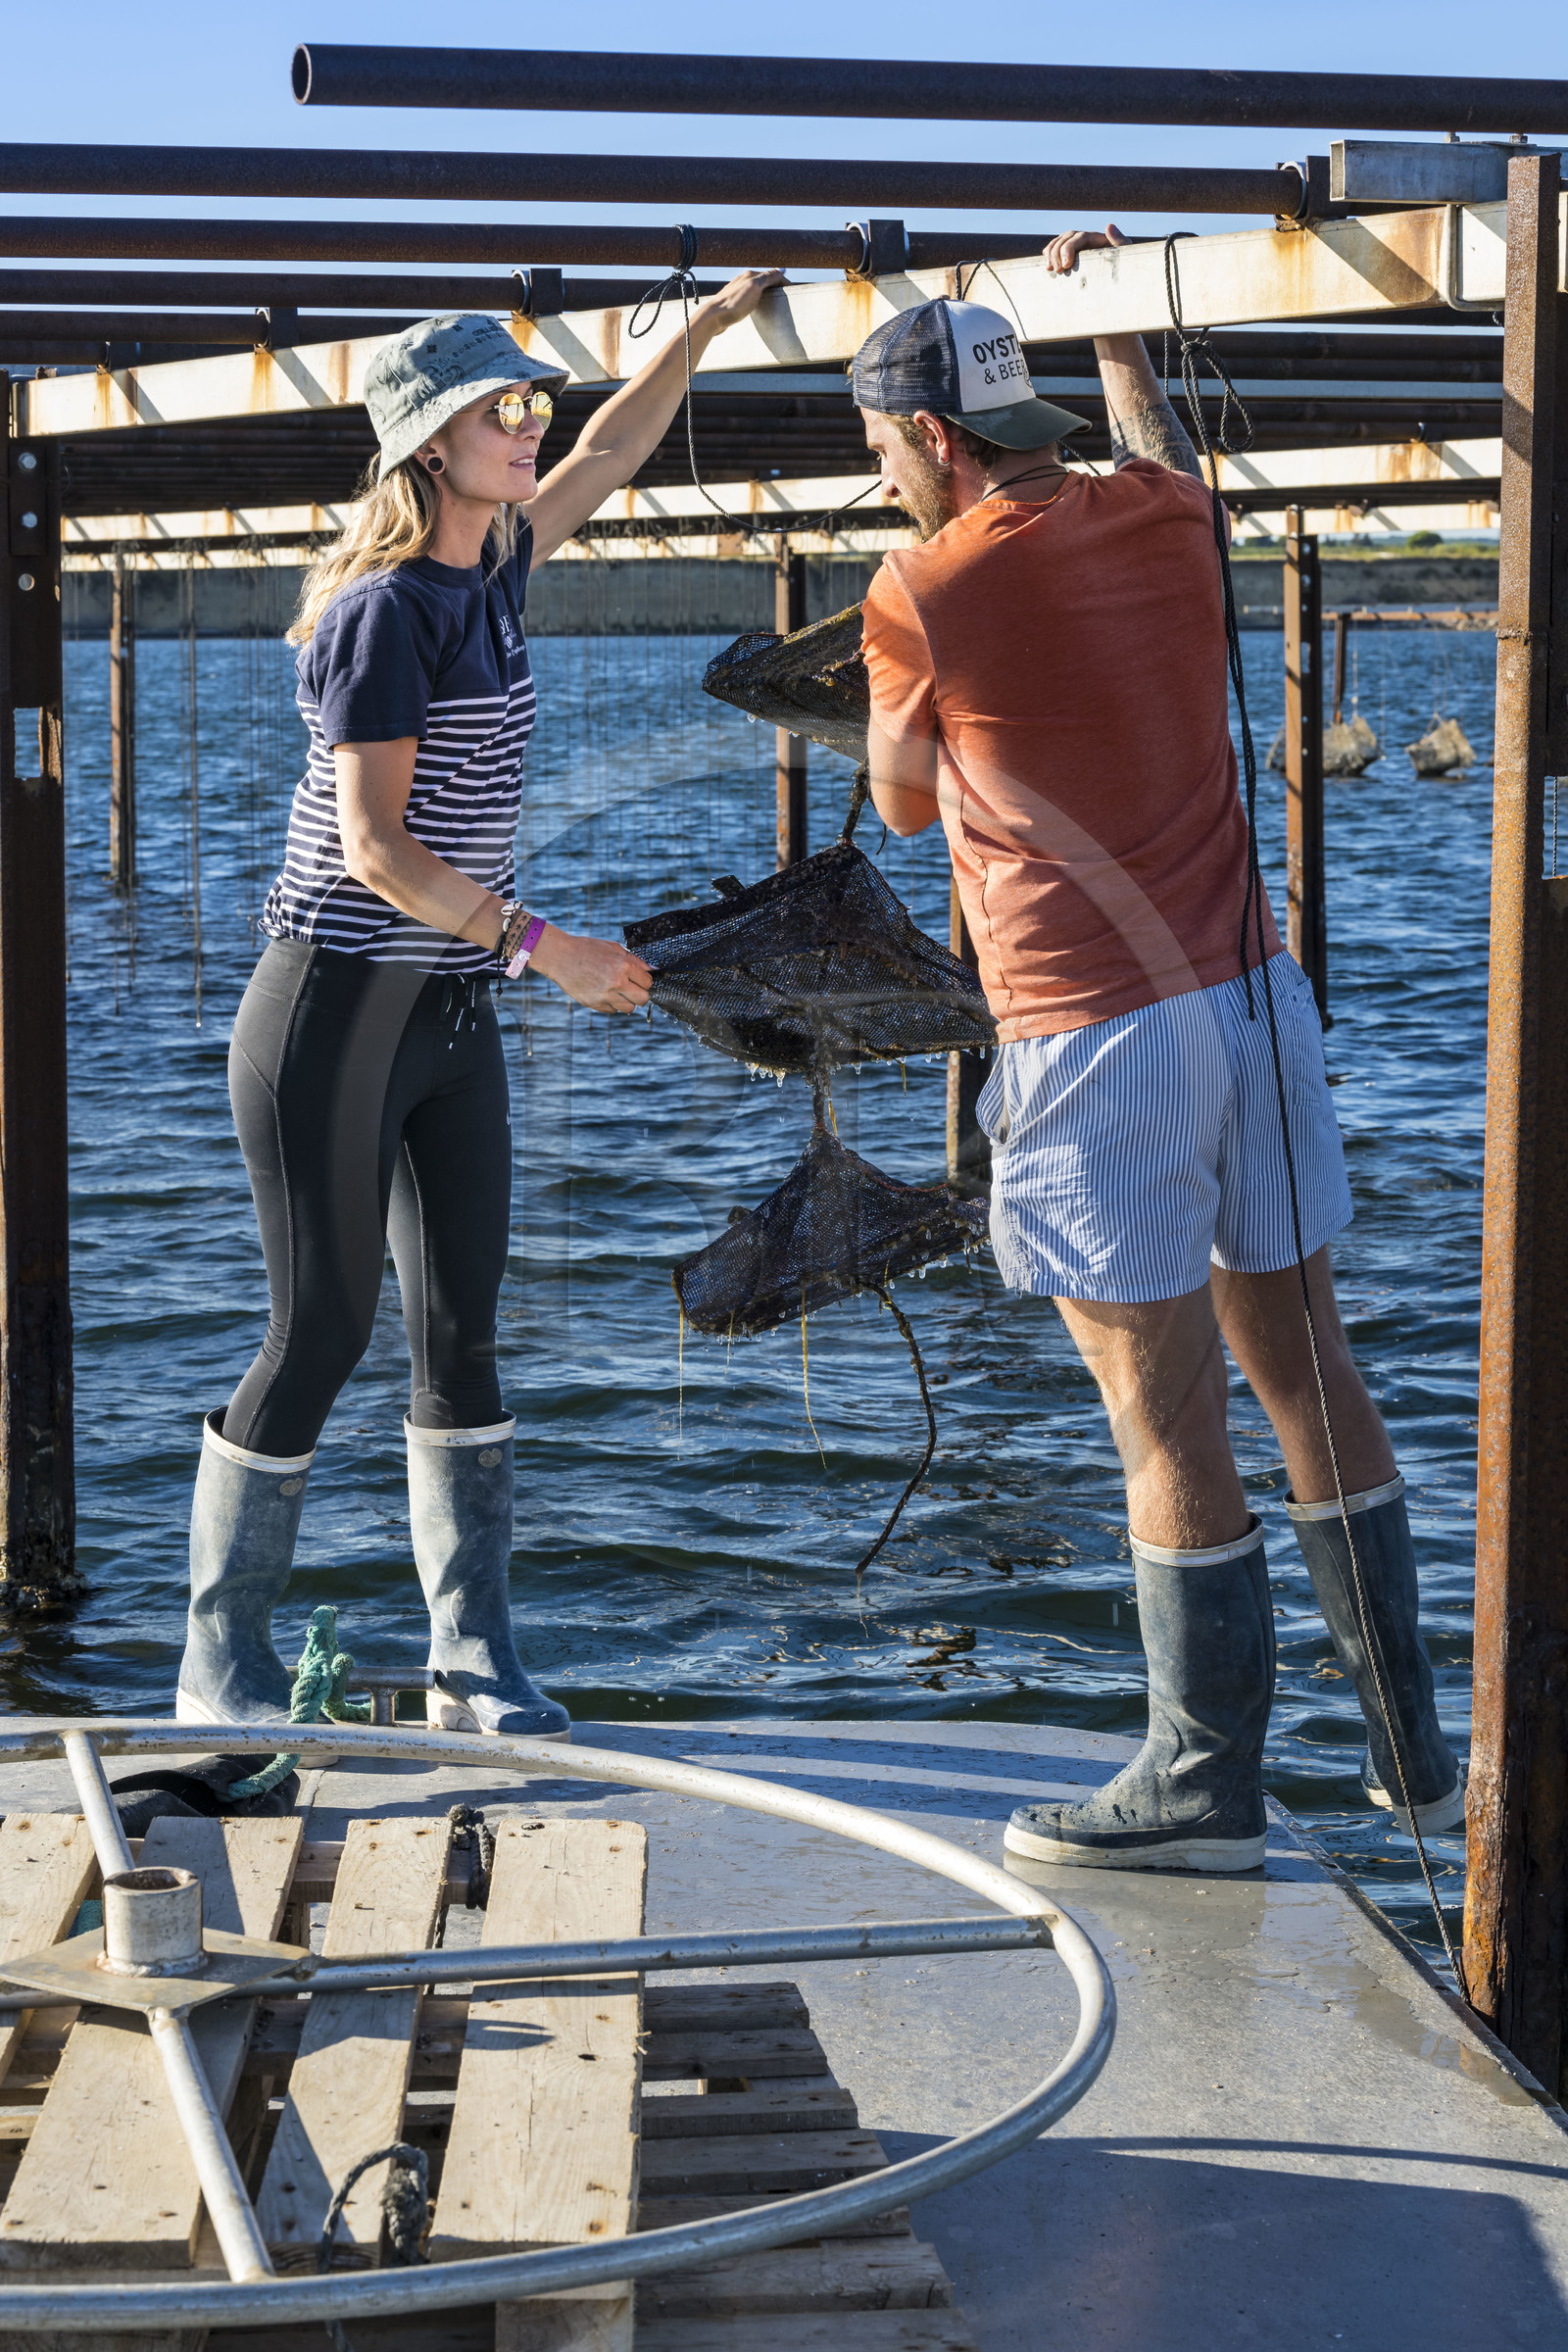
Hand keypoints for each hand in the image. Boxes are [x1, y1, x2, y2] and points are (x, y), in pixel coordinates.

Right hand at [529, 926, 651, 1015]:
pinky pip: (612, 1011)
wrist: (559, 956)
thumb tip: (652, 970)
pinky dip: (612, 1004)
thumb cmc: (586, 948)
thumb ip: (633, 960)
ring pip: (629, 1009)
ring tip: (617, 992)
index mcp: (623, 965)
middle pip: (643, 999)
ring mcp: (605, 995)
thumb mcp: (612, 947)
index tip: (639, 980)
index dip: (645, 981)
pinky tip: (604, 993)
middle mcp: (617, 982)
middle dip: (641, 995)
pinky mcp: (594, 1004)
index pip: (648, 982)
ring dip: (627, 1002)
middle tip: (634, 990)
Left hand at [695, 268, 788, 328]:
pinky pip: (748, 298)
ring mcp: (737, 291)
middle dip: (774, 286)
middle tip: (784, 294)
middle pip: (763, 281)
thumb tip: (781, 269)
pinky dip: (756, 299)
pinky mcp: (733, 302)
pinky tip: (756, 306)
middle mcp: (743, 280)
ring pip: (756, 289)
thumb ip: (768, 278)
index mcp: (750, 275)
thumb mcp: (754, 287)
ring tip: (773, 300)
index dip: (782, 281)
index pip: (771, 275)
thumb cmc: (734, 303)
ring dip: (765, 292)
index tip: (792, 290)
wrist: (714, 316)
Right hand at [1042, 223, 1129, 273]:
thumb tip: (1109, 226)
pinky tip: (1047, 263)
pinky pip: (1057, 250)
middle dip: (1058, 252)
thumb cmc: (1125, 267)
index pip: (1079, 237)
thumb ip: (1119, 241)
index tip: (1066, 264)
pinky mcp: (1072, 258)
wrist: (1121, 283)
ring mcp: (1078, 248)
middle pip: (1067, 238)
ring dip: (1051, 253)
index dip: (1069, 248)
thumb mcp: (1125, 254)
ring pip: (1060, 242)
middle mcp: (1086, 240)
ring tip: (1049, 268)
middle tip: (1057, 270)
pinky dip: (1050, 254)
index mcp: (1098, 239)